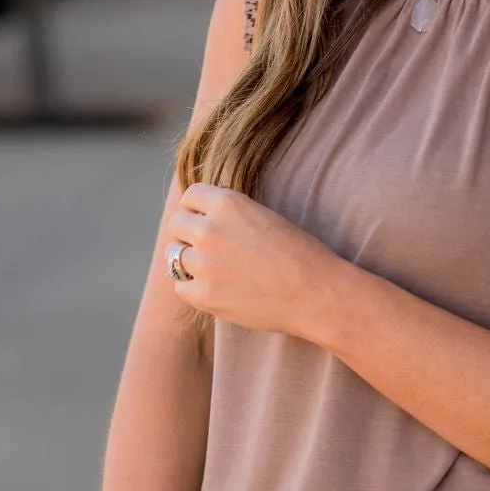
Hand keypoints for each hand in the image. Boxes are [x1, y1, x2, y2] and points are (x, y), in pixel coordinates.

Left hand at [164, 183, 340, 337]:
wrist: (315, 294)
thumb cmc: (300, 254)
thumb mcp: (264, 216)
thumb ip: (230, 214)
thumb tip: (201, 217)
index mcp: (228, 203)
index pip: (190, 196)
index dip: (197, 208)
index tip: (205, 219)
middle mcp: (210, 229)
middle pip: (176, 224)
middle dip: (187, 233)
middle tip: (207, 247)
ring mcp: (204, 264)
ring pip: (174, 256)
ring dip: (190, 261)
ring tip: (214, 269)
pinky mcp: (203, 295)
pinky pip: (181, 287)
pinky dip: (194, 288)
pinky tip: (217, 289)